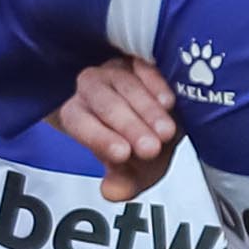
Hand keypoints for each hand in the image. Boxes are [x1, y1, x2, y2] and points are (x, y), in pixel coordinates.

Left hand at [51, 57, 178, 200]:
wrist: (167, 116)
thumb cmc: (144, 143)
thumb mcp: (137, 169)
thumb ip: (125, 182)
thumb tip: (112, 192)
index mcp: (79, 113)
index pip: (79, 122)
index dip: (100, 138)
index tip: (123, 155)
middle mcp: (93, 87)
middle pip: (103, 102)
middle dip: (129, 126)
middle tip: (151, 149)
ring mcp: (116, 68)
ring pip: (126, 84)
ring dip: (147, 110)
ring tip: (167, 134)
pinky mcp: (141, 56)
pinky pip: (146, 64)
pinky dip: (157, 83)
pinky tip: (170, 102)